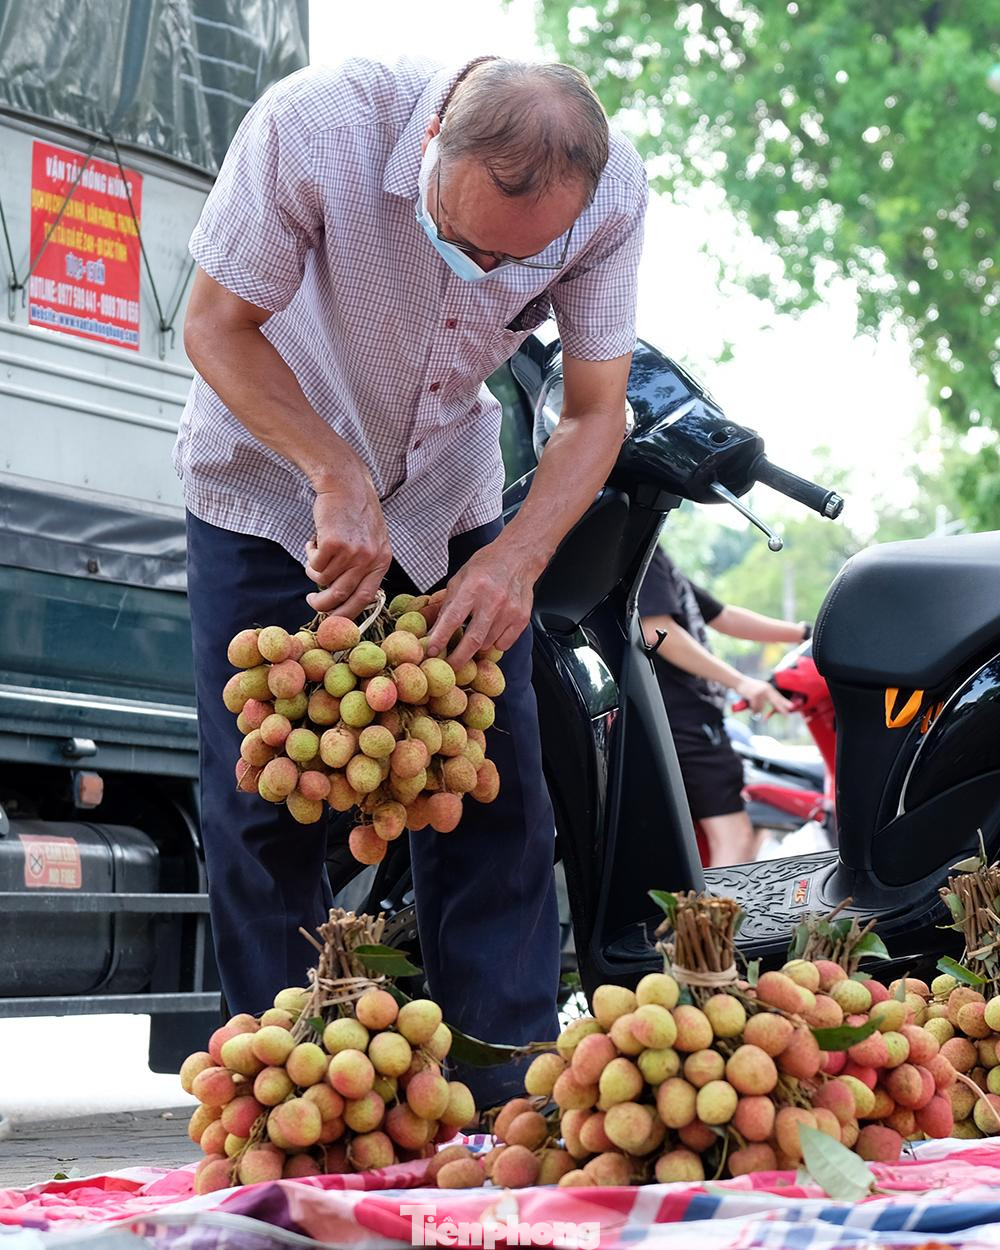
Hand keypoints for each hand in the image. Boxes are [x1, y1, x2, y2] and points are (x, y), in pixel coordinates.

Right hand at [304, 466, 391, 618]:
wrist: (346, 484)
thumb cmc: (355, 513)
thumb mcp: (371, 541)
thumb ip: (363, 567)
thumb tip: (344, 598)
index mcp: (381, 561)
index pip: (366, 599)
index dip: (348, 614)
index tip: (334, 622)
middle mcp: (369, 559)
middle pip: (341, 596)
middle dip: (322, 605)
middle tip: (312, 602)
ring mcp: (352, 552)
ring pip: (323, 579)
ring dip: (314, 570)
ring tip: (316, 551)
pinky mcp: (334, 543)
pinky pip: (314, 564)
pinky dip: (310, 554)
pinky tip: (315, 540)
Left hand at [423, 537, 540, 670]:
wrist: (518, 557)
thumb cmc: (486, 566)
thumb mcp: (460, 579)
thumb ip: (447, 605)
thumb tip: (434, 631)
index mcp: (473, 587)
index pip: (452, 619)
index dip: (440, 638)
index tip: (431, 651)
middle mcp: (492, 600)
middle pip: (473, 640)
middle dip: (458, 658)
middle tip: (449, 666)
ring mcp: (509, 611)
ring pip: (488, 644)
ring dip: (477, 645)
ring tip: (475, 633)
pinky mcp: (521, 618)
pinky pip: (504, 644)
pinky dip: (494, 642)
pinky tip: (492, 629)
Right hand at [734, 675, 791, 715]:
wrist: (738, 681)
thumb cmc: (748, 687)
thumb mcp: (759, 688)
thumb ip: (765, 695)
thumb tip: (769, 706)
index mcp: (768, 688)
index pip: (778, 696)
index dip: (785, 702)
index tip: (792, 707)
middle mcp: (766, 689)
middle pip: (775, 701)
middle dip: (781, 708)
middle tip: (787, 715)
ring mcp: (760, 692)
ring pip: (762, 707)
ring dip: (757, 710)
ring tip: (753, 710)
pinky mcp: (754, 695)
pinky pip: (755, 708)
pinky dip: (753, 710)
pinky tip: (751, 710)